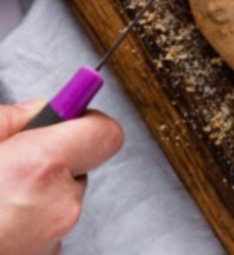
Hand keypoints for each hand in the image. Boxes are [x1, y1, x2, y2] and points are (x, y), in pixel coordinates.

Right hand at [0, 99, 122, 254]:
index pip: (106, 133)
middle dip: (56, 158)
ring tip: (3, 196)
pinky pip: (52, 225)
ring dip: (42, 193)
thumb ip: (13, 118)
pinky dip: (33, 219)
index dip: (87, 119)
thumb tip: (40, 109)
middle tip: (19, 160)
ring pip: (65, 198)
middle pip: (82, 166)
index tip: (75, 108)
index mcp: (41, 167)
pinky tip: (4, 219)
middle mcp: (59, 206)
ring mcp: (53, 241)